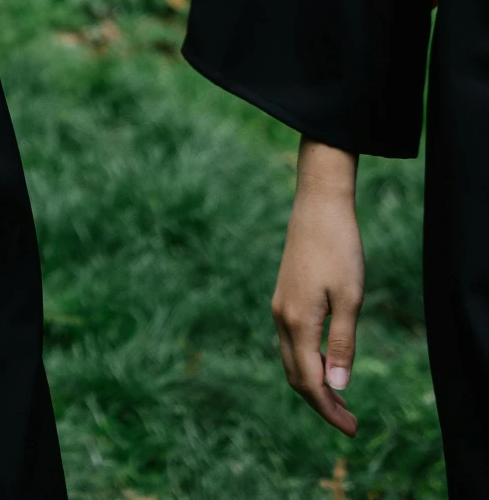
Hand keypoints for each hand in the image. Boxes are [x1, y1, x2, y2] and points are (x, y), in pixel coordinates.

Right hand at [271, 140, 362, 436]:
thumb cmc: (338, 248)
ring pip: (291, 358)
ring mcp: (280, 305)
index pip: (310, 381)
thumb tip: (338, 385)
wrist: (318, 204)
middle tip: (349, 420)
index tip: (352, 428)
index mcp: (297, 321)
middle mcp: (282, 317)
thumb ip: (342, 343)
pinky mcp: (284, 295)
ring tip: (341, 398)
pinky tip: (327, 361)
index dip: (329, 409)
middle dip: (320, 402)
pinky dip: (307, 361)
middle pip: (295, 375)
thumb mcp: (350, 298)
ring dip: (313, 383)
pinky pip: (291, 341)